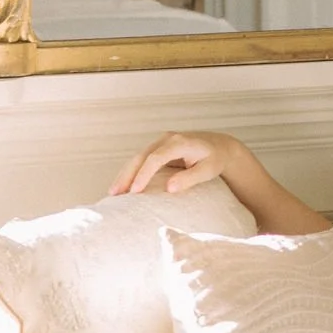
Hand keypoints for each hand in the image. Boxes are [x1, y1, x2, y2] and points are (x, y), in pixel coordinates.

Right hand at [110, 131, 248, 199]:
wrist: (219, 146)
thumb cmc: (215, 159)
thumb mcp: (208, 170)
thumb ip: (190, 178)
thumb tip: (169, 188)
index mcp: (179, 142)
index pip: (156, 158)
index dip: (143, 174)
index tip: (135, 191)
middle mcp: (167, 139)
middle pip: (141, 156)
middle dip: (127, 175)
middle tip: (114, 194)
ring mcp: (161, 142)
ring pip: (137, 157)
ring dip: (124, 174)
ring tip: (113, 193)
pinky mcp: (158, 148)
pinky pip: (141, 160)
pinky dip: (130, 172)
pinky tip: (122, 185)